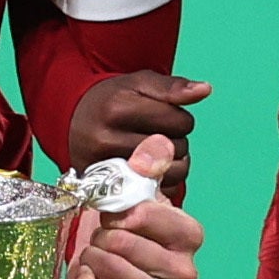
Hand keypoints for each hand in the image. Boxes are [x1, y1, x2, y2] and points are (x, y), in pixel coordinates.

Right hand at [64, 69, 211, 191]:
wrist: (73, 123)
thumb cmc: (112, 100)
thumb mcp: (139, 83)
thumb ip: (172, 86)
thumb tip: (205, 89)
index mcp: (117, 108)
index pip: (179, 122)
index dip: (180, 119)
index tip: (164, 117)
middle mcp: (106, 140)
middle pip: (175, 148)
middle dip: (176, 141)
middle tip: (158, 135)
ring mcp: (104, 170)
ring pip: (169, 174)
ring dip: (172, 164)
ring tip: (156, 153)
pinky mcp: (105, 192)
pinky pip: (155, 194)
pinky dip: (161, 184)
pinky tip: (149, 171)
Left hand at [67, 133, 202, 278]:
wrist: (106, 246)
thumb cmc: (126, 218)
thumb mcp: (136, 184)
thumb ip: (149, 160)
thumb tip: (155, 147)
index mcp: (190, 235)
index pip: (147, 218)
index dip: (120, 212)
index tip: (116, 213)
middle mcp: (183, 272)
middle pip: (128, 248)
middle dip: (105, 237)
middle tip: (103, 235)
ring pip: (119, 276)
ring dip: (95, 259)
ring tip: (94, 252)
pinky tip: (86, 273)